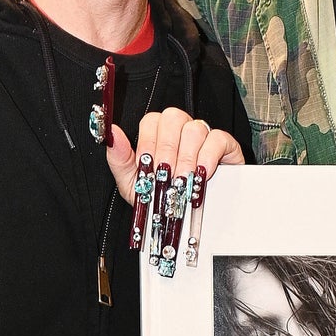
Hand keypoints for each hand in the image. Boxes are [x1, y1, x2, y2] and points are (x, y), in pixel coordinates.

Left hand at [105, 106, 243, 206]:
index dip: (149, 142)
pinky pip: (217, 138)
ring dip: (187, 157)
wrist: (189, 218)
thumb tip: (112, 134)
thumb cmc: (162, 198)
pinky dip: (209, 156)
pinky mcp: (223, 144)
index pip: (151, 121)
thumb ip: (120, 159)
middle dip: (168, 150)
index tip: (149, 165)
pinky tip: (202, 173)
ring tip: (184, 180)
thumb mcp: (135, 184)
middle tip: (168, 175)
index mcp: (157, 134)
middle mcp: (179, 129)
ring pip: (194, 128)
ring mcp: (202, 134)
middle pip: (172, 118)